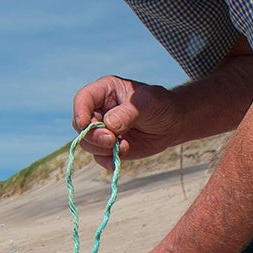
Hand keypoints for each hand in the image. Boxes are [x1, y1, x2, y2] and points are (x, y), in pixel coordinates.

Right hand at [71, 75, 186, 167]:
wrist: (172, 123)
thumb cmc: (159, 105)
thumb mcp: (148, 103)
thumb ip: (128, 112)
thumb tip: (110, 125)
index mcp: (104, 92)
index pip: (83, 99)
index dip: (80, 111)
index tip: (85, 123)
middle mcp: (99, 110)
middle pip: (80, 125)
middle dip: (93, 136)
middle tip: (111, 140)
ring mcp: (102, 130)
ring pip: (87, 143)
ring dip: (102, 149)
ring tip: (124, 147)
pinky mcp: (109, 147)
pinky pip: (99, 156)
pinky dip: (107, 161)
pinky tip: (118, 159)